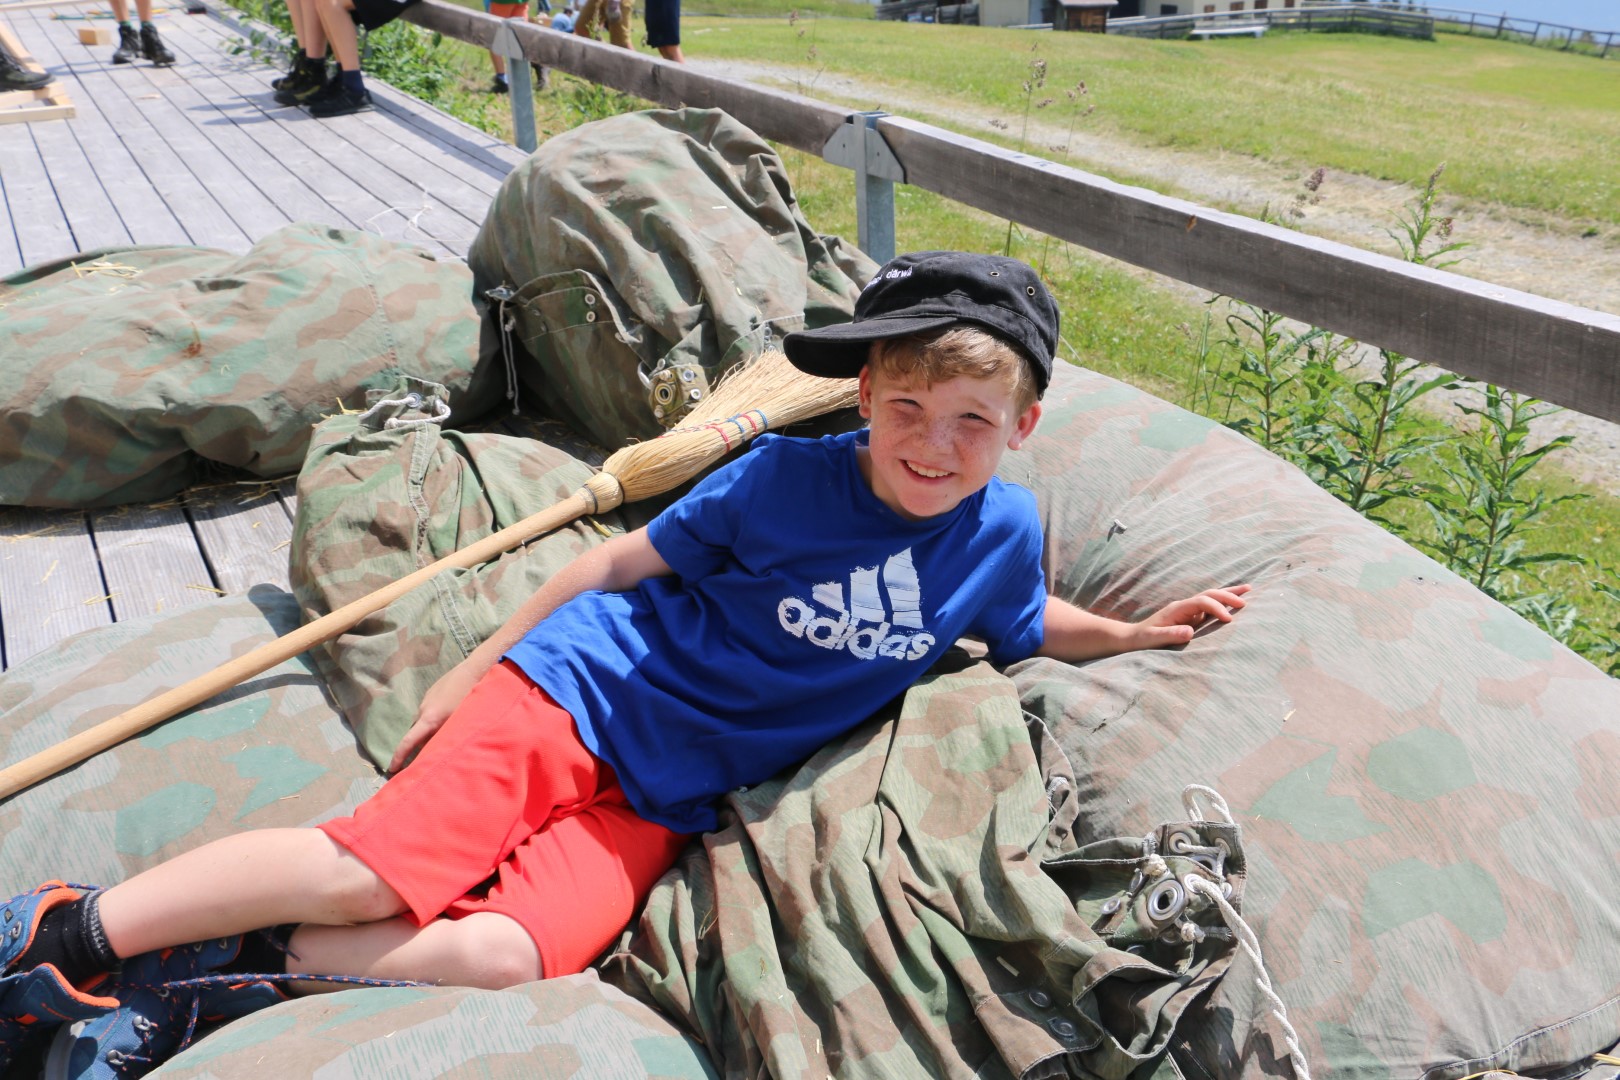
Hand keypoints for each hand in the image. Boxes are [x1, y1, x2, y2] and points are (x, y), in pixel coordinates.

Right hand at [388, 661, 482, 774]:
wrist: (474, 670)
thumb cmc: (471, 697)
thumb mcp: (461, 722)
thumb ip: (446, 736)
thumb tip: (438, 751)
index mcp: (430, 718)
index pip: (409, 741)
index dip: (399, 756)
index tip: (392, 769)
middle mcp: (425, 709)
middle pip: (417, 734)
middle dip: (419, 746)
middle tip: (429, 758)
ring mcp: (427, 700)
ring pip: (424, 722)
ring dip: (429, 731)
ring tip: (443, 737)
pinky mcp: (432, 693)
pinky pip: (429, 711)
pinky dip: (434, 719)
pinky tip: (448, 718)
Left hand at [1134, 584, 1250, 648]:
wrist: (1132, 638)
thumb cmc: (1142, 639)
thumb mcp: (1153, 638)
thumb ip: (1170, 634)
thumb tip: (1189, 631)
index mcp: (1177, 609)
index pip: (1202, 602)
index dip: (1216, 608)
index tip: (1228, 620)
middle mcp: (1184, 606)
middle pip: (1209, 594)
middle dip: (1227, 596)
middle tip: (1246, 601)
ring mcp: (1188, 611)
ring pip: (1212, 598)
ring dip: (1229, 594)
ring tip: (1249, 590)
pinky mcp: (1191, 618)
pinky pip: (1211, 608)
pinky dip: (1224, 605)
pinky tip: (1234, 605)